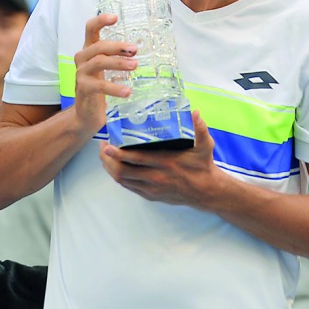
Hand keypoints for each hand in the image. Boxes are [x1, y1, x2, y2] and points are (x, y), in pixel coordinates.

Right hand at [71, 14, 134, 136]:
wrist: (86, 113)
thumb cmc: (98, 86)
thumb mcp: (106, 68)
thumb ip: (117, 57)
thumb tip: (139, 48)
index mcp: (89, 50)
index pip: (90, 29)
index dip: (100, 21)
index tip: (115, 17)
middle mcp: (82, 59)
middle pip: (98, 46)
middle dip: (117, 46)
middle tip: (135, 50)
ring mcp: (81, 74)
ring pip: (99, 62)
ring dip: (118, 63)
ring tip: (135, 66)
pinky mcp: (83, 89)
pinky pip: (99, 85)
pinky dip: (114, 88)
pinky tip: (126, 92)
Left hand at [98, 112, 228, 207]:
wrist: (206, 192)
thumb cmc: (203, 166)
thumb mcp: (206, 146)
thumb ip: (201, 129)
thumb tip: (196, 112)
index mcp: (165, 163)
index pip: (136, 159)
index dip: (118, 154)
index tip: (107, 145)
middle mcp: (156, 177)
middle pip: (123, 171)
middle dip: (108, 160)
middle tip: (102, 148)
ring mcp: (152, 188)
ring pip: (123, 181)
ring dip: (111, 169)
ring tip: (105, 157)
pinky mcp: (151, 195)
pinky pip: (129, 187)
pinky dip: (120, 178)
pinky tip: (116, 169)